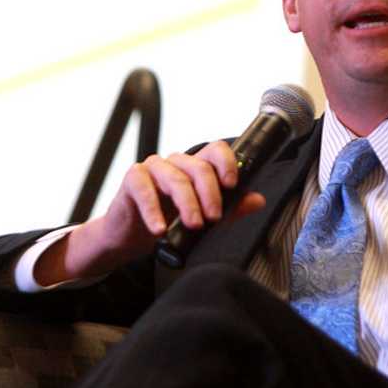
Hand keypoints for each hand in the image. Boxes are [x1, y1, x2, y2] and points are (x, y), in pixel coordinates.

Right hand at [35, 141, 265, 284]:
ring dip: (187, 204)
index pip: (215, 151)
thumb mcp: (203, 217)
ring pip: (175, 178)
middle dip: (210, 194)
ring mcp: (153, 168)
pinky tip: (160, 228)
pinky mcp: (133, 179)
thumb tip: (257, 200)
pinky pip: (144, 189)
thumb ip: (230, 208)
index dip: (226, 163)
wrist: (130, 236)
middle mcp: (176, 163)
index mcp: (195, 167)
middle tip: (214, 218)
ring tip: (194, 225)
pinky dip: (153, 211)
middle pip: (198, 167)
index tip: (232, 184)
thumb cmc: (167, 220)